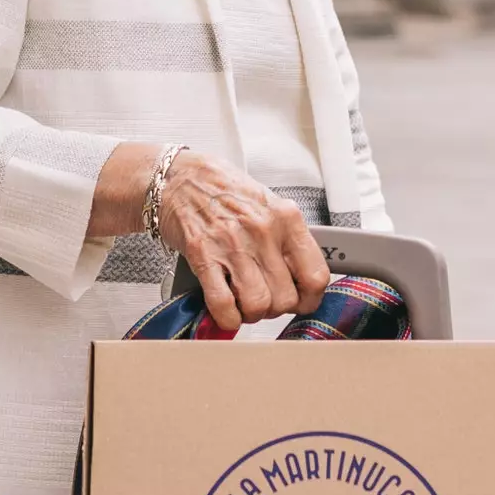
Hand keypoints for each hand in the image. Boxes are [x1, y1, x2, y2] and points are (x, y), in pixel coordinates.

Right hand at [158, 153, 328, 333]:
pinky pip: (223, 304)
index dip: (310, 299)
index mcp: (285, 217)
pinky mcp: (202, 256)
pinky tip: (226, 310)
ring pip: (258, 305)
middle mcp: (262, 231)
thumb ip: (287, 238)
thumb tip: (302, 276)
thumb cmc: (223, 189)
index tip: (302, 301)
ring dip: (251, 314)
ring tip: (245, 303)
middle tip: (266, 299)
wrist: (179, 176)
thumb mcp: (268, 203)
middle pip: (286, 298)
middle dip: (276, 308)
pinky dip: (226, 317)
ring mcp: (232, 244)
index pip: (315, 275)